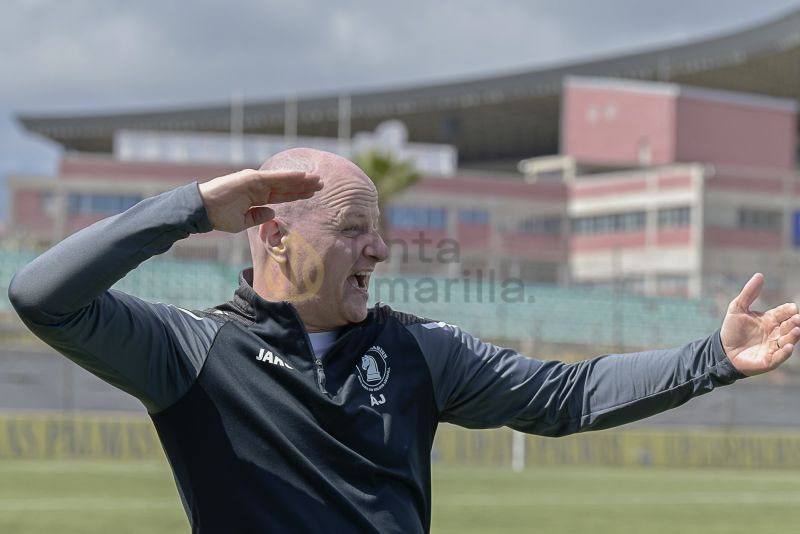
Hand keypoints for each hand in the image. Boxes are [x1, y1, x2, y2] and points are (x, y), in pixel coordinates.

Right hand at [198, 169, 321, 232]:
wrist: (202, 210)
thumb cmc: (218, 216)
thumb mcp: (242, 222)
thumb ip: (258, 217)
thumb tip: (272, 213)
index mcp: (256, 196)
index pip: (282, 195)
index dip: (297, 194)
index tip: (312, 194)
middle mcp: (258, 186)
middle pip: (286, 186)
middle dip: (304, 185)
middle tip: (322, 184)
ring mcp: (255, 181)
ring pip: (284, 180)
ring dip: (301, 179)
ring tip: (317, 179)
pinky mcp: (251, 179)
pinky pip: (274, 178)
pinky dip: (289, 176)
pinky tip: (302, 175)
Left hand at [720, 273, 799, 375]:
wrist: (722, 350)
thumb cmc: (732, 329)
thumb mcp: (737, 308)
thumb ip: (749, 293)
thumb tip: (760, 275)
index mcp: (770, 319)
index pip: (783, 313)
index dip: (788, 310)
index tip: (792, 308)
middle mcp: (775, 332)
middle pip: (789, 326)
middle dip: (795, 322)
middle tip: (797, 318)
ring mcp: (774, 346)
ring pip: (788, 340)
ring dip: (793, 335)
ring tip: (796, 329)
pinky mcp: (769, 360)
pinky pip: (780, 356)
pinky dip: (785, 352)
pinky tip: (788, 346)